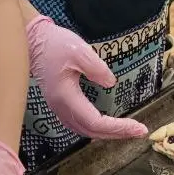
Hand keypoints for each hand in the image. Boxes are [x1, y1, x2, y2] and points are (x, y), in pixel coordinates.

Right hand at [27, 16, 147, 139]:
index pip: (95, 122)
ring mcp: (58, 107)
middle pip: (91, 131)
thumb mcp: (79, 50)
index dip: (118, 127)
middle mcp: (61, 108)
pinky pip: (79, 124)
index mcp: (66, 97)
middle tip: (139, 130)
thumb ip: (97, 68)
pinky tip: (106, 124)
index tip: (138, 127)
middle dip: (116, 133)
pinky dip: (95, 128)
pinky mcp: (59, 104)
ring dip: (106, 133)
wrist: (34, 41)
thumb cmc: (55, 44)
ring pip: (84, 130)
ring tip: (126, 129)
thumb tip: (111, 83)